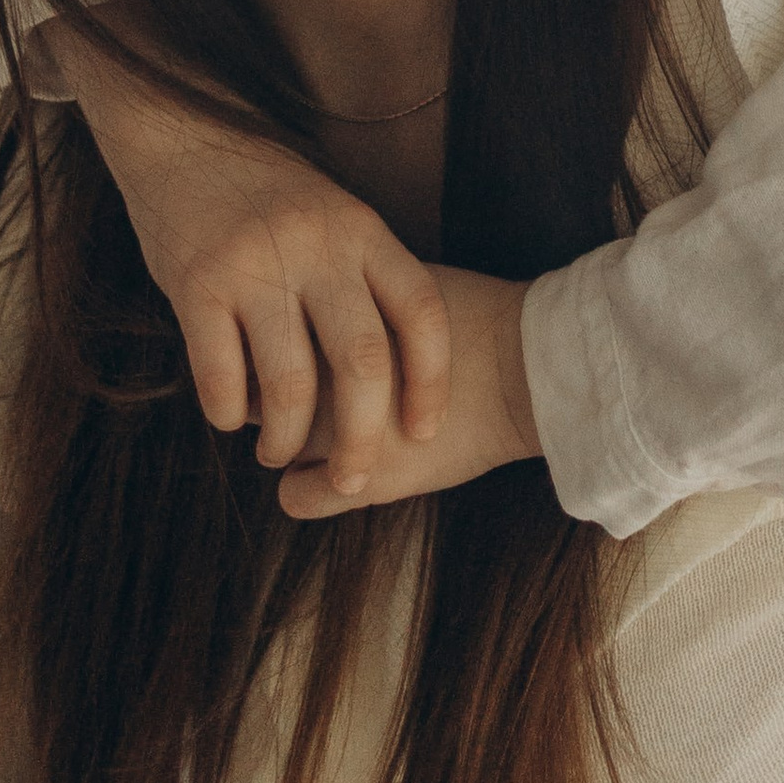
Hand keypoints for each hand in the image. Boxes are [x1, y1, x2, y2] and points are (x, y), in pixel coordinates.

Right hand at [37, 20, 452, 495]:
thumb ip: (359, 279)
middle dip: (362, 436)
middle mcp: (316, 247)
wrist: (181, 135)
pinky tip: (232, 418)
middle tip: (354, 477)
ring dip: (287, 437)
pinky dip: (230, 412)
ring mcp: (255, 265)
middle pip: (362, 361)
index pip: (419, 312)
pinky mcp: (196, 283)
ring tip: (279, 452)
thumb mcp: (333, 217)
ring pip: (290, 384)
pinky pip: (220, 375)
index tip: (424, 430)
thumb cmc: (267, 192)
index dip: (431, 380)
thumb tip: (391, 376)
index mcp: (361, 230)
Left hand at [277, 265, 539, 519]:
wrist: (526, 370)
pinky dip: (307, 490)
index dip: (270, 344)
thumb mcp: (398, 285)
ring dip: (286, 443)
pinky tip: (331, 476)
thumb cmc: (473, 318)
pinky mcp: (358, 481)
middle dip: (265, 397)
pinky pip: (295, 497)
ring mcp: (337, 431)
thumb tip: (305, 299)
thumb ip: (347, 293)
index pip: (259, 335)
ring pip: (271, 445)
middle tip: (292, 396)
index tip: (286, 349)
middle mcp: (320, 375)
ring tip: (313, 439)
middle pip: (256, 390)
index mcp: (327, 321)